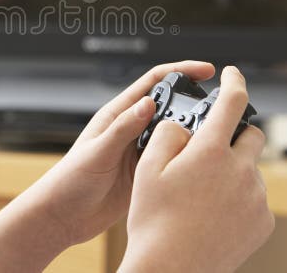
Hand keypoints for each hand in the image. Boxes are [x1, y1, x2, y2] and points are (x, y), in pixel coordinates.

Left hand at [21, 60, 215, 246]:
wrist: (63, 217)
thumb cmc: (70, 181)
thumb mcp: (98, 152)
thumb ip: (123, 129)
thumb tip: (148, 103)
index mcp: (117, 115)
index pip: (153, 83)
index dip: (180, 71)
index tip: (206, 70)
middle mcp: (131, 129)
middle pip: (171, 106)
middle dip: (196, 100)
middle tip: (223, 106)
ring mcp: (141, 151)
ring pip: (176, 134)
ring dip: (196, 131)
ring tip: (221, 135)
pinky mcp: (147, 173)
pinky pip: (174, 159)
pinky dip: (190, 157)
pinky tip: (207, 162)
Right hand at [119, 66, 274, 272]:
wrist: (171, 271)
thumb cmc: (154, 221)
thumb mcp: (148, 168)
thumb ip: (169, 133)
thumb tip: (185, 126)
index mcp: (211, 151)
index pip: (233, 101)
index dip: (234, 81)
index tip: (232, 74)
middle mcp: (241, 170)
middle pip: (251, 135)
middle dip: (233, 134)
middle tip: (208, 151)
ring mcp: (256, 198)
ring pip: (250, 169)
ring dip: (233, 170)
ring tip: (201, 195)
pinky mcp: (263, 222)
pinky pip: (255, 197)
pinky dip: (238, 197)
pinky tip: (213, 213)